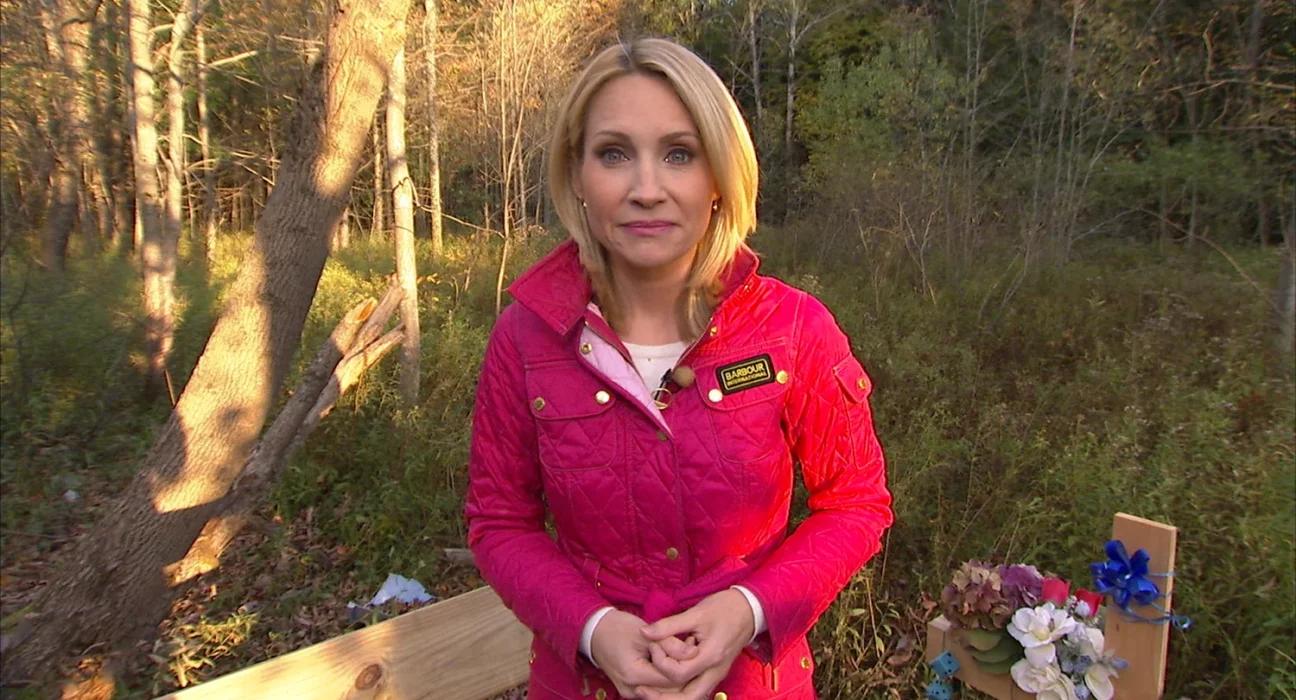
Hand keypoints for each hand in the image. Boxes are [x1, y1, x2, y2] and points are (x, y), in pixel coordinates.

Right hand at [590, 610, 697, 697]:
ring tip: (681, 651)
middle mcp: (631, 690)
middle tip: (690, 647)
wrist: (594, 631)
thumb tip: (694, 653)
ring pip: (663, 690)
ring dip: (675, 673)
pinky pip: (654, 688)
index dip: (685, 662)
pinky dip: (664, 676)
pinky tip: (670, 659)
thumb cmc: (617, 628)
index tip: (691, 643)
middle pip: (669, 689)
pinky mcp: (631, 690)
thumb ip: (670, 644)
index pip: (671, 678)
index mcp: (634, 675)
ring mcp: (630, 692)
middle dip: (683, 670)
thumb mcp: (646, 633)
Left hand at [635, 590, 754, 698]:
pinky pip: (696, 689)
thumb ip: (669, 625)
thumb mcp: (696, 613)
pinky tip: (665, 683)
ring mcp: (716, 674)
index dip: (661, 663)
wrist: (750, 609)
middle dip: (663, 698)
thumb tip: (645, 632)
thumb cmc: (725, 608)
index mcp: (711, 657)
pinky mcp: (714, 671)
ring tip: (649, 691)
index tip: (653, 647)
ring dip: (671, 697)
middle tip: (640, 691)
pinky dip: (680, 691)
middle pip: (687, 697)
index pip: (680, 674)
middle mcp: (715, 671)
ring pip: (692, 696)